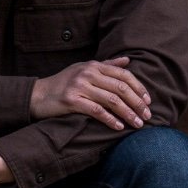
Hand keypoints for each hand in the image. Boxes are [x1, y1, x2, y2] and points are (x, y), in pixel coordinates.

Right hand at [30, 56, 150, 130]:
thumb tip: (128, 60)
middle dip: (137, 103)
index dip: (139, 88)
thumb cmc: (63, 83)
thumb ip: (106, 65)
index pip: (123, 75)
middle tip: (148, 116)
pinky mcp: (72, 101)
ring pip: (112, 100)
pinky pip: (96, 111)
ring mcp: (80, 86)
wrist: (38, 95)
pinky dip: (110, 119)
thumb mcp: (84, 69)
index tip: (148, 101)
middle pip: (121, 88)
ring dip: (128, 113)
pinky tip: (119, 127)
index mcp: (94, 65)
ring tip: (138, 124)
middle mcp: (88, 73)